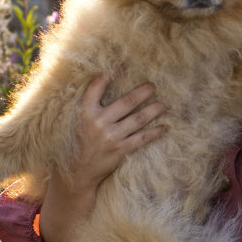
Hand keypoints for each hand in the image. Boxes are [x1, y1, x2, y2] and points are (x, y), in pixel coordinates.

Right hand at [68, 75, 164, 190]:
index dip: (103, 79)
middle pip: (126, 102)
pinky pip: (141, 138)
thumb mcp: (79, 122)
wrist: (78, 172)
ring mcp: (111, 137)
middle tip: (153, 86)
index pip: (94, 90)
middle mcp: (98, 123)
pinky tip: (163, 127)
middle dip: (142, 93)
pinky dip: (154, 132)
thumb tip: (104, 81)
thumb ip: (90, 105)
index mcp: (85, 113)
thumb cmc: (80, 142)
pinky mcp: (120, 150)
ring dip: (153, 110)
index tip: (113, 70)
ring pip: (137, 119)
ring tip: (162, 105)